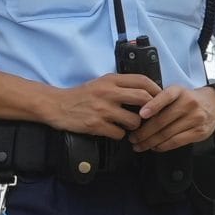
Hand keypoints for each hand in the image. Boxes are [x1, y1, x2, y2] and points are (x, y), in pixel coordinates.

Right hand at [43, 72, 161, 137]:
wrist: (56, 105)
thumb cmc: (80, 95)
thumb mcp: (100, 83)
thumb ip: (120, 85)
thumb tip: (145, 92)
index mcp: (110, 80)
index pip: (142, 81)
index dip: (156, 90)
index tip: (159, 98)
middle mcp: (108, 93)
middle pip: (144, 99)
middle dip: (151, 110)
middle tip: (149, 116)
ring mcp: (102, 110)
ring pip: (134, 121)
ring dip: (134, 126)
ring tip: (127, 125)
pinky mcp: (96, 125)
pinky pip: (119, 133)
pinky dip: (118, 134)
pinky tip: (112, 131)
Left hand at [131, 84, 214, 153]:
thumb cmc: (189, 99)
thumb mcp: (176, 93)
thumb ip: (160, 100)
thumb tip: (138, 115)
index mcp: (179, 91)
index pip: (166, 96)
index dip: (152, 106)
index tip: (140, 115)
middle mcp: (189, 103)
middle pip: (162, 121)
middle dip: (143, 132)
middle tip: (132, 138)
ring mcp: (196, 118)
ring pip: (167, 133)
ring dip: (149, 142)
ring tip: (139, 145)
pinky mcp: (200, 132)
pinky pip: (176, 142)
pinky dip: (162, 146)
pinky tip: (154, 147)